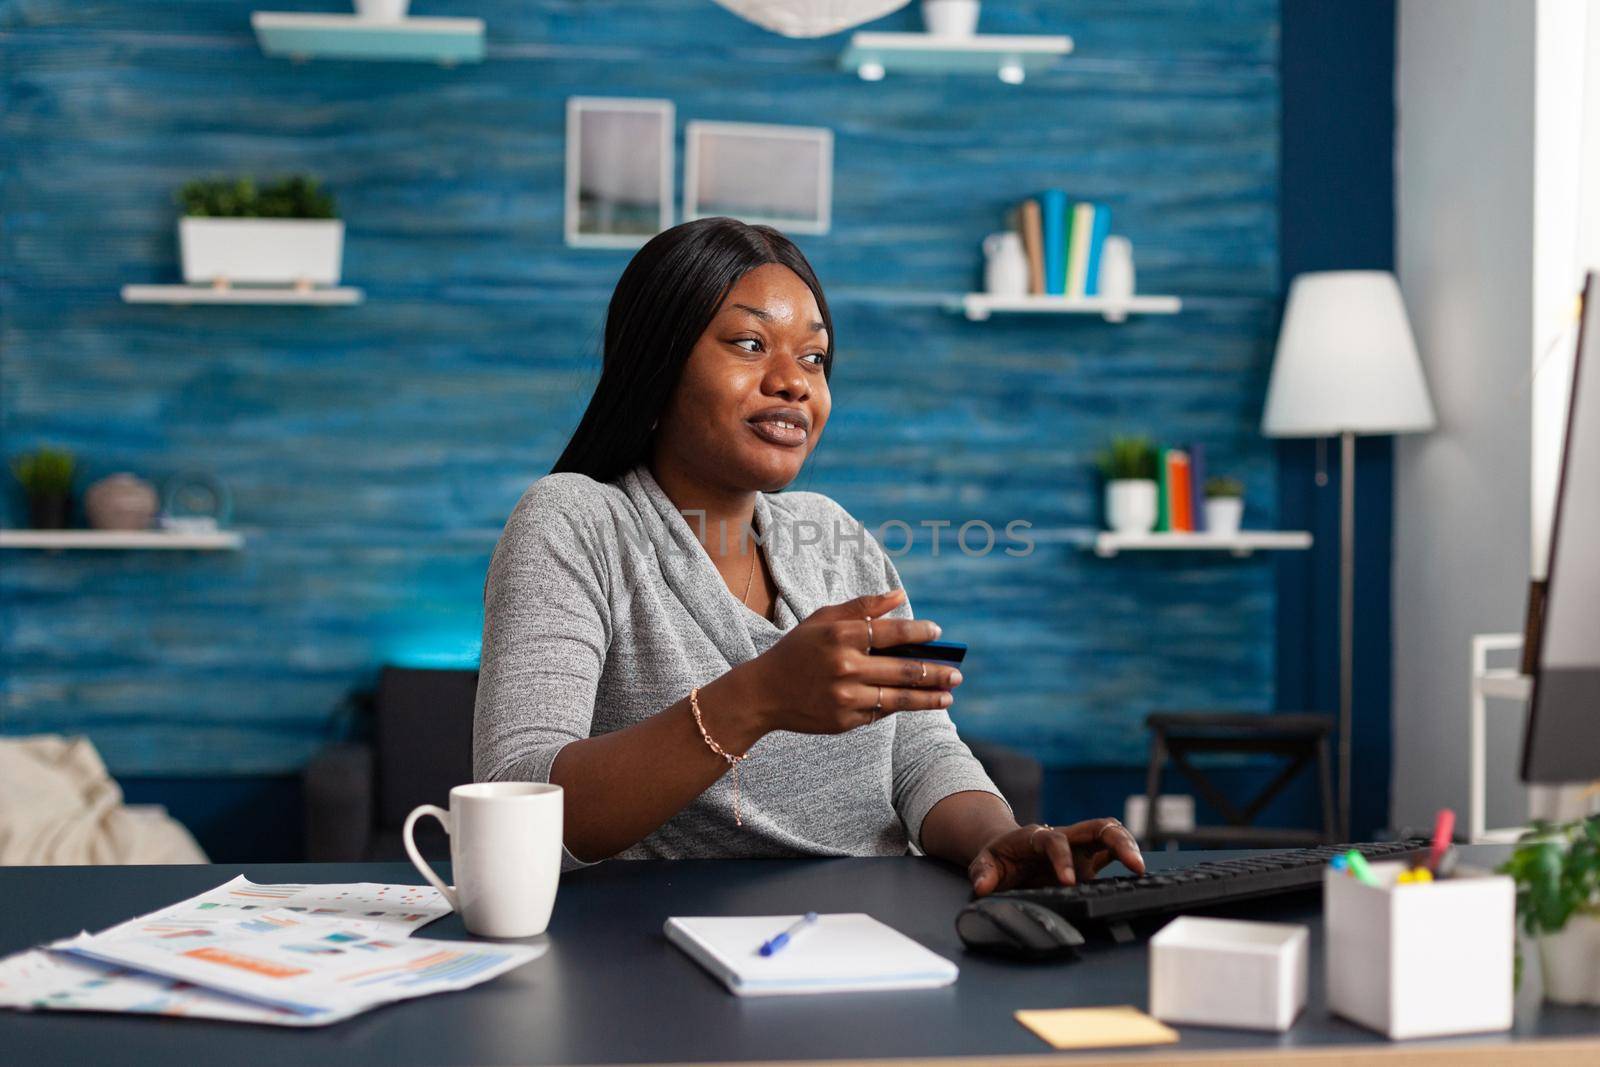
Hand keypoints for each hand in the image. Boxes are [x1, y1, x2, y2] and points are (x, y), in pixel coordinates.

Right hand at [738, 589, 962, 734]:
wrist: (764, 692)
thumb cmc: (798, 650)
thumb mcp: (823, 619)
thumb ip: (863, 607)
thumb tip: (900, 596)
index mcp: (840, 635)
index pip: (893, 632)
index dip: (920, 633)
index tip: (937, 633)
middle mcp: (845, 666)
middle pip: (904, 669)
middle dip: (936, 672)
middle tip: (957, 673)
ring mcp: (845, 697)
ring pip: (899, 698)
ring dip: (929, 697)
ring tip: (948, 695)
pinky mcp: (844, 721)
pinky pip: (880, 713)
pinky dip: (899, 706)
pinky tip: (916, 702)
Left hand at [967, 818, 1145, 896]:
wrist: (1008, 852)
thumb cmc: (999, 859)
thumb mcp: (984, 864)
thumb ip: (983, 873)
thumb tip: (983, 886)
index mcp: (1037, 837)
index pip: (1054, 840)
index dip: (1062, 858)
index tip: (1068, 882)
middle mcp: (1065, 837)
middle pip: (1097, 826)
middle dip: (1118, 840)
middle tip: (1134, 864)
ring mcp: (1080, 848)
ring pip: (1111, 835)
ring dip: (1129, 847)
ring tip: (1141, 870)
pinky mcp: (1089, 860)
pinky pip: (1113, 853)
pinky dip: (1127, 860)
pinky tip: (1140, 878)